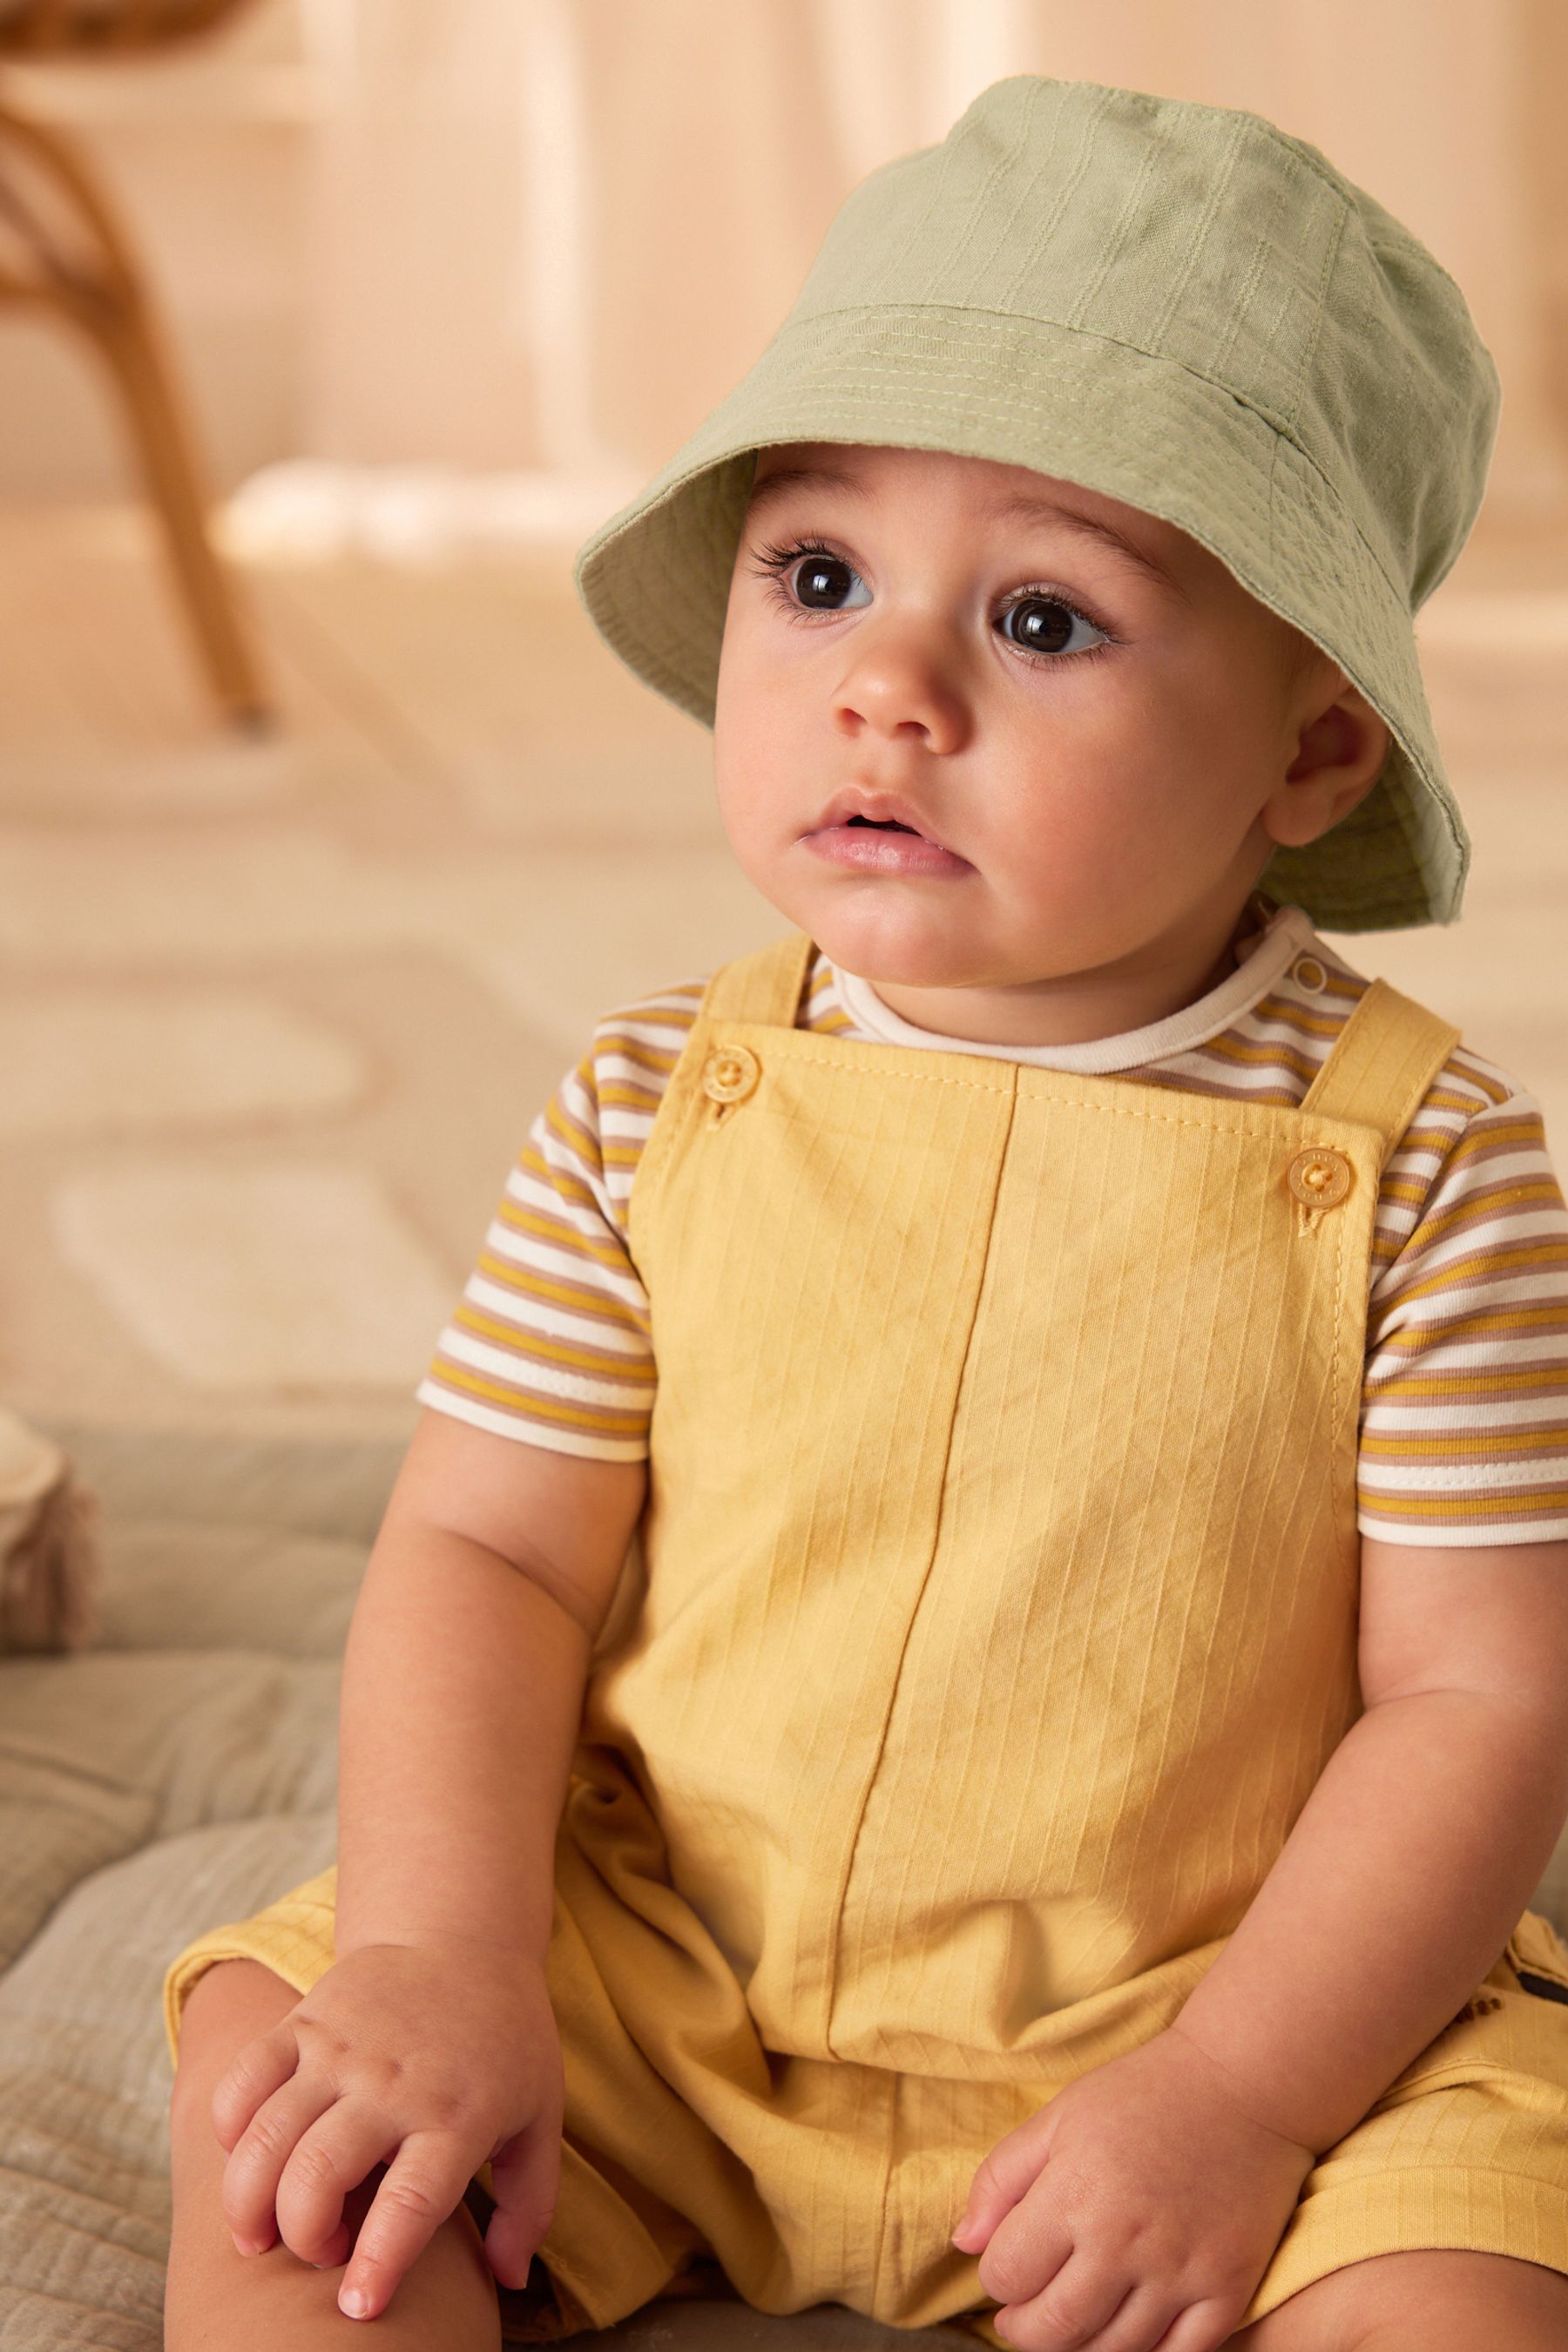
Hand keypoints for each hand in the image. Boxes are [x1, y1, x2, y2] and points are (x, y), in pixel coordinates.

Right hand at [211, 1939, 563, 2320]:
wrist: (463, 1938)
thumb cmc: (505, 2044)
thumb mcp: (540, 2118)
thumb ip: (529, 2206)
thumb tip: (508, 2282)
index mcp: (457, 2116)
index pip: (411, 2203)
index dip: (377, 2263)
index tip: (355, 2309)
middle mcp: (394, 2083)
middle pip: (319, 2173)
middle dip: (301, 2236)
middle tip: (317, 2255)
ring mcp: (341, 2047)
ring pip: (268, 2135)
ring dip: (248, 2201)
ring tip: (257, 2236)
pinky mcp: (303, 2020)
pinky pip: (243, 2079)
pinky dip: (228, 2129)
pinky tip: (247, 2159)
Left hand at [950, 2026, 1316, 2351]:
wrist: (1243, 2084)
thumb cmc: (1143, 2095)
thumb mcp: (1060, 2116)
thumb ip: (1002, 2178)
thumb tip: (966, 2245)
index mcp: (1075, 2191)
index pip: (1007, 2273)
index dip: (996, 2278)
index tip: (1006, 2267)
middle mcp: (1126, 2240)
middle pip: (1053, 2327)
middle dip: (1024, 2330)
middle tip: (1023, 2317)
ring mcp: (1180, 2271)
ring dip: (1077, 2349)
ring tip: (1070, 2326)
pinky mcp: (1227, 2289)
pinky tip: (1125, 2337)